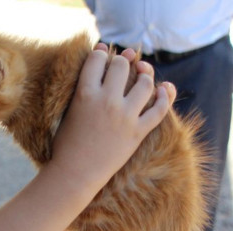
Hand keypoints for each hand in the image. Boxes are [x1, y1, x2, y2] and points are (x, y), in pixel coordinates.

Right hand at [48, 45, 175, 187]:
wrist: (75, 173)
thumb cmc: (67, 142)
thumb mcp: (69, 109)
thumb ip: (84, 84)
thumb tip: (102, 54)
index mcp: (84, 93)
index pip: (98, 58)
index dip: (102, 54)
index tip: (104, 58)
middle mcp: (106, 101)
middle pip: (122, 65)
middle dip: (123, 63)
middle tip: (122, 69)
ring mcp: (124, 116)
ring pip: (145, 83)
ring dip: (145, 76)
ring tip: (142, 78)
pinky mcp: (138, 132)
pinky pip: (159, 109)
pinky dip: (165, 96)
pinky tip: (164, 90)